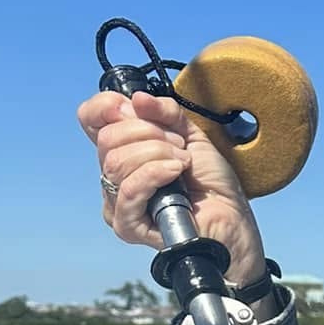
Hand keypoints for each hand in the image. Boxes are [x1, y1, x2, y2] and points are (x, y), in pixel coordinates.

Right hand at [76, 87, 267, 287]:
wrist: (233, 218)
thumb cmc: (212, 183)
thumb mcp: (190, 134)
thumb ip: (165, 113)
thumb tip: (137, 99)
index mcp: (123, 149)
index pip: (90, 118)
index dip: (108, 106)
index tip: (139, 107)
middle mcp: (113, 176)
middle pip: (107, 139)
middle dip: (150, 134)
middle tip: (180, 147)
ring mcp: (117, 202)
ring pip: (117, 163)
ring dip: (158, 154)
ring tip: (183, 164)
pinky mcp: (128, 225)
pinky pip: (129, 190)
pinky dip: (154, 173)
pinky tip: (175, 173)